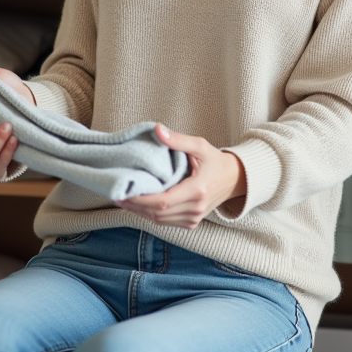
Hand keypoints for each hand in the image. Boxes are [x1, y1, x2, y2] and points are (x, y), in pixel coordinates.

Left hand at [114, 124, 246, 229]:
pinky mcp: (192, 222)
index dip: (141, 200)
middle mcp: (196, 208)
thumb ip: (178, 140)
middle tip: (117, 194)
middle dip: (135, 206)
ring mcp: (194, 218)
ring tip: (124, 200)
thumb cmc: (216, 161)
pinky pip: (166, 222)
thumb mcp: (199, 146)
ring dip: (140, 212)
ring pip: (160, 221)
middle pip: (158, 214)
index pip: (163, 202)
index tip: (124, 192)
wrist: (234, 179)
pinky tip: (139, 206)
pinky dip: (150, 215)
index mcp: (197, 190)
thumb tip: (157, 129)